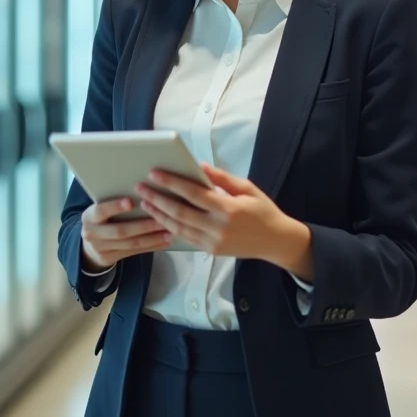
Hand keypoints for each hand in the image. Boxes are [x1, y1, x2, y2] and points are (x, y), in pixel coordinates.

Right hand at [80, 198, 171, 272]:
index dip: (115, 207)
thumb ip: (115, 203)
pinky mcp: (109, 258)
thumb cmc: (102, 218)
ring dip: (152, 238)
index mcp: (89, 216)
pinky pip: (134, 252)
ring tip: (169, 232)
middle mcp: (91, 233)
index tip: (131, 202)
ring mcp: (100, 248)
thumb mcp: (101, 210)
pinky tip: (164, 242)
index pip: (101, 211)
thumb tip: (144, 190)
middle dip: (143, 226)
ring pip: (130, 243)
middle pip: (120, 231)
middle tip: (161, 220)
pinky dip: (151, 247)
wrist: (90, 244)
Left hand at [138, 164, 311, 273]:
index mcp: (228, 209)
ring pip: (178, 228)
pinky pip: (185, 237)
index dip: (172, 182)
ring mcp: (213, 242)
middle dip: (158, 199)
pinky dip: (170, 227)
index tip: (155, 173)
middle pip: (180, 212)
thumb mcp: (247, 189)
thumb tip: (199, 166)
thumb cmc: (262, 210)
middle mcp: (218, 228)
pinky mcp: (210, 250)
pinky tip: (160, 218)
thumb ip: (222, 179)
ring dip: (159, 215)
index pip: (193, 193)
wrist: (275, 241)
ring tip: (145, 203)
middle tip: (141, 188)